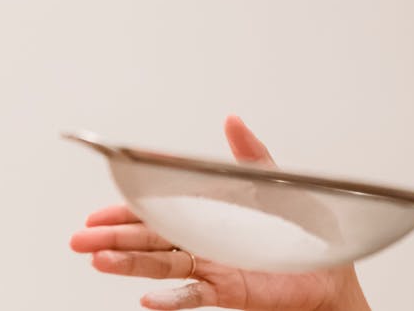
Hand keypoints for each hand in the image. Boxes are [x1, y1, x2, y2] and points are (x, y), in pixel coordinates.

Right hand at [69, 116, 369, 310]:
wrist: (334, 268)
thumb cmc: (306, 230)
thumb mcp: (275, 182)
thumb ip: (250, 154)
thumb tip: (232, 121)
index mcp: (209, 216)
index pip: (158, 214)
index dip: (125, 215)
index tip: (95, 215)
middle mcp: (206, 243)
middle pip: (151, 241)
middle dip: (114, 240)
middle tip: (79, 241)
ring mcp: (215, 268)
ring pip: (164, 265)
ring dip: (130, 264)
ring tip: (99, 262)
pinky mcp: (231, 291)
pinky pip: (195, 295)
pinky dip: (171, 297)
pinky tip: (147, 298)